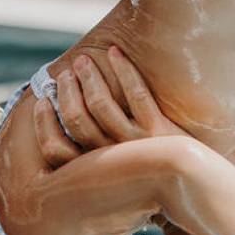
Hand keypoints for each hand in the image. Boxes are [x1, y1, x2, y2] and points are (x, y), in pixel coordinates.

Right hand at [33, 46, 186, 168]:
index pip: (54, 150)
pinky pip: (136, 94)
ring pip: (101, 103)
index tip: (42, 100)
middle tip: (65, 74)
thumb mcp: (111, 177)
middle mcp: (112, 159)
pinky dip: (123, 69)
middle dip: (66, 91)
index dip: (43, 123)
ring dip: (90, 76)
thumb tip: (62, 128)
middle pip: (76, 119)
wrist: (191, 182)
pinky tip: (115, 53)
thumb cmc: (146, 173)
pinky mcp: (158, 129)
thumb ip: (86, 161)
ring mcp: (135, 144)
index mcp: (95, 173)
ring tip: (84, 61)